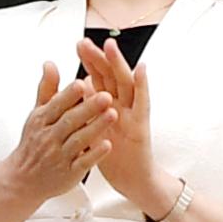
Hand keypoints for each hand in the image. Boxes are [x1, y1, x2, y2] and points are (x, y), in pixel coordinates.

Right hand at [0, 57, 119, 206]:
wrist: (23, 179)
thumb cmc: (34, 142)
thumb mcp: (37, 115)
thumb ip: (47, 89)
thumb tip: (50, 63)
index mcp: (41, 121)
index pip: (56, 105)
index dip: (69, 95)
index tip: (83, 83)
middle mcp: (49, 138)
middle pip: (69, 121)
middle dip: (88, 108)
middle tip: (106, 95)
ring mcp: (59, 157)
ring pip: (79, 140)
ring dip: (95, 127)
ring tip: (113, 114)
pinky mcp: (69, 174)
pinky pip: (83, 163)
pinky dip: (95, 154)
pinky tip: (108, 145)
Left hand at [90, 46, 164, 217]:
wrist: (131, 179)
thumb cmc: (113, 154)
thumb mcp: (95, 128)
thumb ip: (89, 106)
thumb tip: (80, 83)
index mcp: (109, 105)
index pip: (99, 77)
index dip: (90, 61)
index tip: (79, 45)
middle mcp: (122, 104)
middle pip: (110, 76)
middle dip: (99, 58)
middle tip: (85, 42)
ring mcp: (133, 113)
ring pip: (126, 83)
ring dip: (118, 64)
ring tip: (110, 46)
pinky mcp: (142, 125)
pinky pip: (143, 103)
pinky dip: (143, 85)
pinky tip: (141, 69)